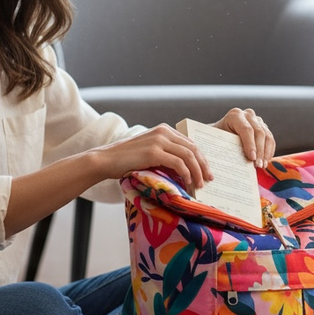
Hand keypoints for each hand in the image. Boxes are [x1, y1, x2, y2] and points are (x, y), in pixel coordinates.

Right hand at [91, 124, 211, 188]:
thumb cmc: (126, 161)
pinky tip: (188, 182)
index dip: (201, 158)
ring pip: (188, 155)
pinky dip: (186, 173)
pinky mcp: (154, 152)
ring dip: (197, 171)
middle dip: (203, 165)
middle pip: (193, 148)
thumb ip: (166, 155)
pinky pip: (178, 163)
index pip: (190, 143)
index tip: (206, 171)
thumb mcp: (149, 153)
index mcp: (164, 130)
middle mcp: (163, 132)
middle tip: (209, 179)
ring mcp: (158, 140)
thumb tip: (186, 170)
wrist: (105, 160)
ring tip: (200, 184)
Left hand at [213, 108, 275, 168]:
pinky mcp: (264, 127)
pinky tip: (266, 161)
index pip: (246, 129)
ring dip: (266, 153)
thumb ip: (227, 147)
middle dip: (260, 151)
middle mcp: (248, 115)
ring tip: (262, 166)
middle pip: (259, 132)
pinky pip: (271, 139)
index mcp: (235, 115)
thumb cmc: (217, 139)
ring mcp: (257, 120)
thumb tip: (236, 161)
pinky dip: (269, 151)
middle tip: (258, 165)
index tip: (251, 158)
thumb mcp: (219, 141)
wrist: (220, 134)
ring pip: (267, 136)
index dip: (250, 144)